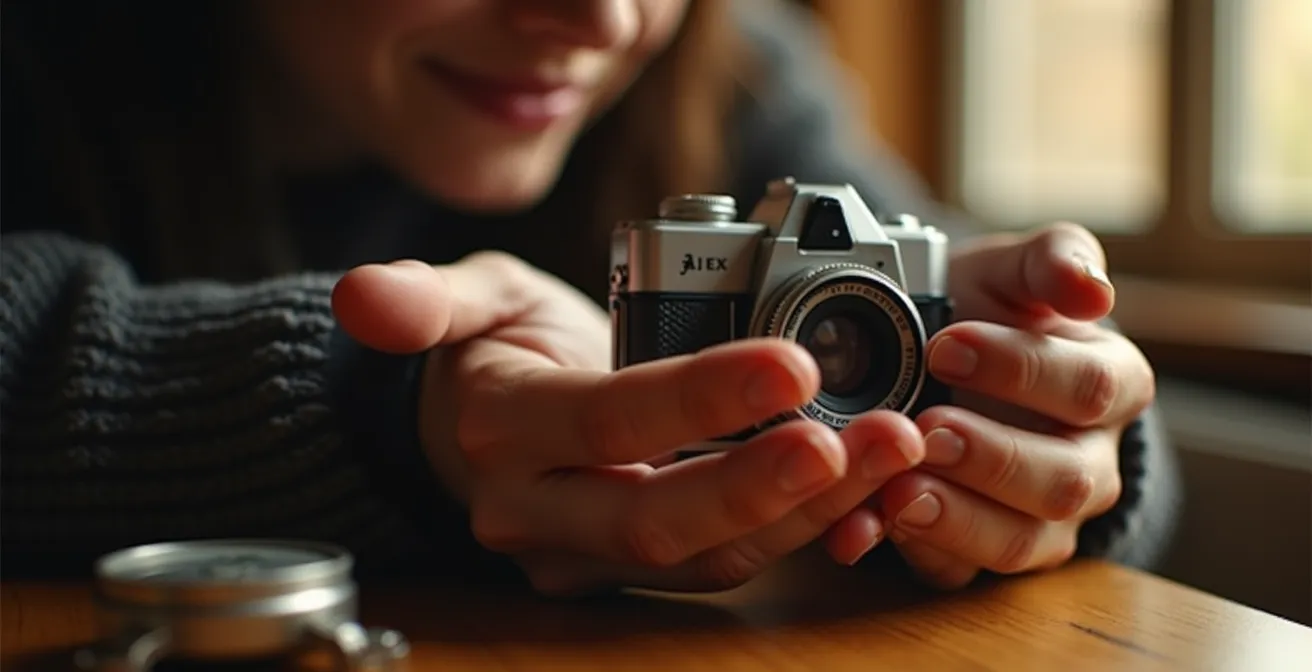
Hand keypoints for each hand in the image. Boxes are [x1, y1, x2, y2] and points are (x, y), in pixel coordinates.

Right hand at [332, 252, 925, 594]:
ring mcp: (592, 554)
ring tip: (891, 447)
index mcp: (505, 432)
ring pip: (708, 555)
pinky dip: (802, 531)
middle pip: (660, 520)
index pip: (609, 422)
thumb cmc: (487, 351)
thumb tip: (364, 299)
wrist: (479, 426)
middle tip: (863, 435)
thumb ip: (424, 299)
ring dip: (808, 511)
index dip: (699, 398)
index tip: (791, 359)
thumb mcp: (464, 300)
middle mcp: (543, 512)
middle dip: (768, 484)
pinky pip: (726, 564)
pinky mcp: (639, 569)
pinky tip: (866, 488)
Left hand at [837, 223, 1154, 586]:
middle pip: (1064, 481)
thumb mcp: (1013, 270)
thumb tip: (1093, 289)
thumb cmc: (985, 311)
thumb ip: (1054, 260)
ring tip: (896, 492)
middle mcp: (1087, 462)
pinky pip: (957, 572)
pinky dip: (907, 552)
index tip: (947, 346)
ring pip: (1021, 542)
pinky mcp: (982, 554)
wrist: (936, 359)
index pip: (1090, 387)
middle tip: (927, 428)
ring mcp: (1040, 519)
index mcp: (1110, 385)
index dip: (1022, 369)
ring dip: (957, 520)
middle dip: (992, 458)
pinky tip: (861, 530)